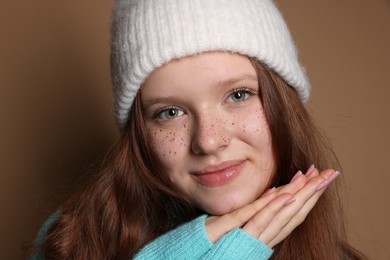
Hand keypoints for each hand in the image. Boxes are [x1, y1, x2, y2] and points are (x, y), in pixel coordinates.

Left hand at [205, 167, 339, 246]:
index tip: (321, 177)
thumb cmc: (222, 241)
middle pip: (295, 212)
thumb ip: (261, 211)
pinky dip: (272, 209)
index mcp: (269, 232)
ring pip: (283, 216)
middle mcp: (268, 236)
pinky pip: (258, 221)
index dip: (310, 195)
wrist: (206, 258)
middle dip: (314, 192)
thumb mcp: (244, 222)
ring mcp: (256, 238)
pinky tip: (285, 195)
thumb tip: (276, 193)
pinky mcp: (241, 238)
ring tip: (316, 179)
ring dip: (300, 196)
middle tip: (330, 173)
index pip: (295, 212)